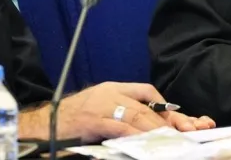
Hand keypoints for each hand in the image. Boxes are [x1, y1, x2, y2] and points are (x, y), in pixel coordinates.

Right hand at [20, 82, 211, 141]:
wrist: (39, 124)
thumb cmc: (71, 122)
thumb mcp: (101, 113)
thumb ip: (124, 117)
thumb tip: (151, 128)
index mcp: (114, 89)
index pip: (147, 92)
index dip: (166, 107)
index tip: (184, 120)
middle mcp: (110, 93)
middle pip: (148, 106)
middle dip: (171, 119)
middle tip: (190, 130)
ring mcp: (101, 106)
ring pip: (137, 115)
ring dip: (158, 128)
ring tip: (175, 138)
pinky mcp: (92, 121)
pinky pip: (119, 127)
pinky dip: (135, 134)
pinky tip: (147, 141)